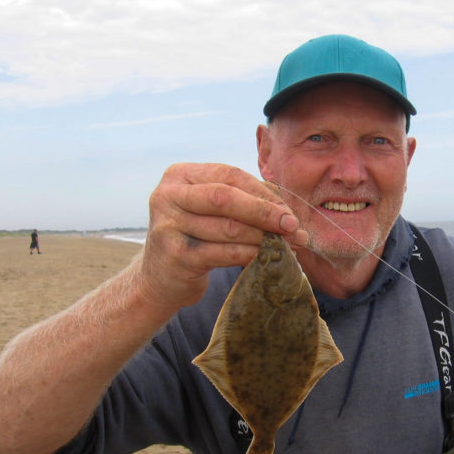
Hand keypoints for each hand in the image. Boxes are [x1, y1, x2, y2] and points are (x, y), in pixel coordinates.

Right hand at [138, 163, 307, 309]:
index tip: (289, 212)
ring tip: (287, 246)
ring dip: (264, 237)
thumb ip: (241, 199)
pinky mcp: (178, 256)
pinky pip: (225, 253)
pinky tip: (267, 258)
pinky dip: (251, 254)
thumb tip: (285, 209)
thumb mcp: (209, 210)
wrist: (160, 279)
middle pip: (227, 198)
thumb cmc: (195, 238)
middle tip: (293, 228)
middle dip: (265, 213)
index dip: (263, 193)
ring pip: (229, 228)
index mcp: (179, 175)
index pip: (230, 175)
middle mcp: (168, 196)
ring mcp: (169, 226)